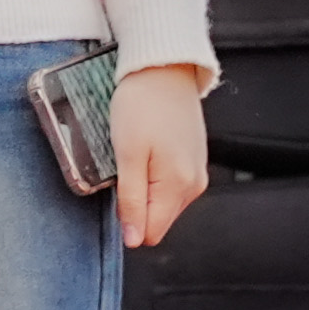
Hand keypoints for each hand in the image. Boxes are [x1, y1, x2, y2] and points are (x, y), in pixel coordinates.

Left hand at [114, 64, 209, 248]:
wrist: (162, 70)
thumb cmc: (140, 106)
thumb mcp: (127, 155)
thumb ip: (131, 199)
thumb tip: (134, 239)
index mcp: (179, 186)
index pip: (151, 231)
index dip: (126, 220)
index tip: (113, 191)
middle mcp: (194, 185)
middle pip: (157, 218)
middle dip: (134, 202)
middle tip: (120, 166)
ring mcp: (195, 172)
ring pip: (161, 201)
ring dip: (141, 187)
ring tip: (132, 154)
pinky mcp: (192, 160)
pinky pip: (167, 183)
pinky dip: (151, 174)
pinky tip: (143, 150)